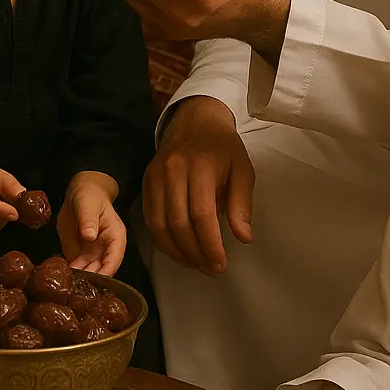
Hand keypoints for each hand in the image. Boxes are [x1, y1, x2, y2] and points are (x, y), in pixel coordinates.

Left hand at [57, 172, 125, 274]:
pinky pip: (77, 269)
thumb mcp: (87, 204)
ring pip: (89, 273)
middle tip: (77, 284)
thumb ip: (88, 219)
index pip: (115, 258)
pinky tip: (62, 276)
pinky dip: (71, 274)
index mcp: (115, 236)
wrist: (77, 195)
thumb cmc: (88, 196)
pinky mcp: (80, 256)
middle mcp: (106, 249)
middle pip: (102, 270)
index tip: (96, 280)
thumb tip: (90, 236)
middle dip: (91, 279)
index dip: (107, 272)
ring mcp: (93, 254)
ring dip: (80, 279)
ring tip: (68, 281)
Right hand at [142, 95, 253, 273]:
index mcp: (200, 166)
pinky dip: (163, 240)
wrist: (195, 119)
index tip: (221, 264)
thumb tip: (243, 238)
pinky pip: (150, 219)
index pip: (201, 214)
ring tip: (196, 264)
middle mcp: (173, 171)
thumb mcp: (242, 169)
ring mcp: (155, 176)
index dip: (210, 244)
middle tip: (211, 269)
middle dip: (195, 253)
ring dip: (177, 252)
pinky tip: (179, 250)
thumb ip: (242, 204)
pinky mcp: (146, 181)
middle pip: (178, 223)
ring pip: (160, 225)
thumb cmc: (223, 147)